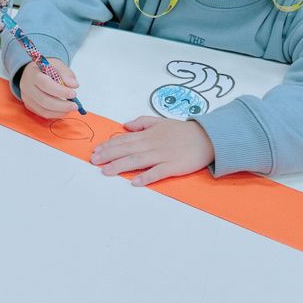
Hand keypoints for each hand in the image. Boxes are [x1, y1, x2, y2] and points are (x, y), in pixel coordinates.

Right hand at [18, 58, 78, 118]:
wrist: (31, 73)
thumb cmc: (45, 69)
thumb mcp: (56, 64)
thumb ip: (66, 73)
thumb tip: (74, 85)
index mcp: (33, 74)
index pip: (46, 84)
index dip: (60, 91)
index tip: (73, 93)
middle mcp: (27, 87)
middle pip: (44, 100)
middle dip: (61, 105)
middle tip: (75, 106)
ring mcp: (27, 98)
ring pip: (43, 110)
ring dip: (59, 111)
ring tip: (71, 108)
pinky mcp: (29, 106)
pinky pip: (42, 113)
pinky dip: (55, 114)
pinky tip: (63, 110)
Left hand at [90, 115, 214, 185]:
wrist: (207, 137)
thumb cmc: (183, 131)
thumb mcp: (161, 121)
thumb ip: (142, 122)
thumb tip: (126, 125)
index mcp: (149, 134)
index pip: (125, 139)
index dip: (109, 144)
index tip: (97, 150)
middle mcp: (153, 144)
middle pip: (127, 149)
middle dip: (109, 155)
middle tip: (94, 161)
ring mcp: (163, 155)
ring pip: (138, 160)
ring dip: (120, 166)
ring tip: (106, 171)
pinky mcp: (174, 166)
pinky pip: (158, 172)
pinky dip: (146, 176)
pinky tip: (135, 181)